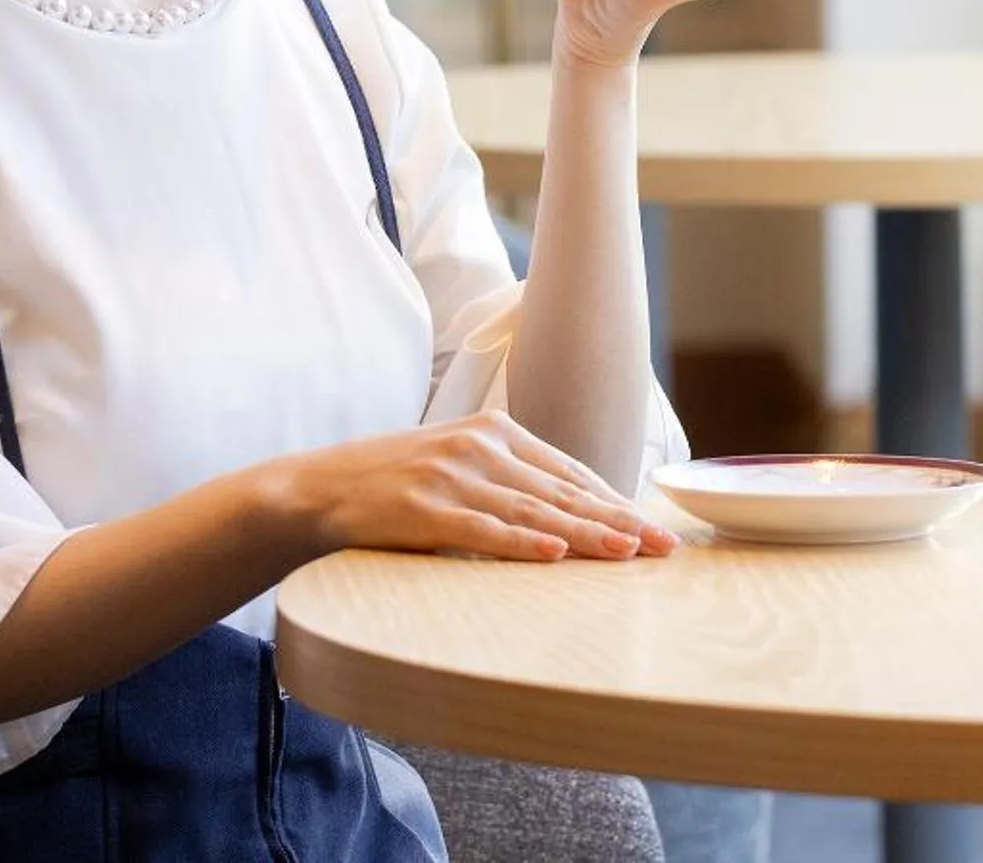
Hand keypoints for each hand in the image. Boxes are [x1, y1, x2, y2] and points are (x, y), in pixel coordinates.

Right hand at [277, 410, 679, 563]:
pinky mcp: (425, 508)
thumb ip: (508, 480)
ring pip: (535, 511)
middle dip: (619, 521)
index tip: (653, 526)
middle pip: (563, 492)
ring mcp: (452, 476)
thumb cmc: (394, 484)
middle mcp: (480, 446)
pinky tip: (556, 553)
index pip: (569, 471)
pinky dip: (523, 543)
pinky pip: (484, 530)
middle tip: (664, 546)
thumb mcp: (458, 465)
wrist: (319, 488)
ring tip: (629, 552)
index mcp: (494, 429)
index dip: (615, 500)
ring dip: (587, 535)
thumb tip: (567, 513)